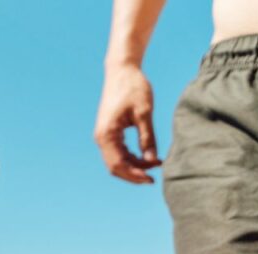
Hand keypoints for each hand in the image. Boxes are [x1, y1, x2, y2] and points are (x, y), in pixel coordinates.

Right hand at [94, 64, 160, 183]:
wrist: (122, 70)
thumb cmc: (133, 88)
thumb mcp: (144, 113)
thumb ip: (147, 138)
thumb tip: (152, 160)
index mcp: (107, 134)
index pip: (118, 164)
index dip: (134, 174)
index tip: (152, 178)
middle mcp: (101, 137)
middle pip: (115, 167)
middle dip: (134, 174)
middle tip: (154, 178)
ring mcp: (104, 135)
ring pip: (117, 161)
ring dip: (134, 166)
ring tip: (155, 164)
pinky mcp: (109, 132)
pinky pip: (118, 152)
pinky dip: (132, 158)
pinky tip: (147, 157)